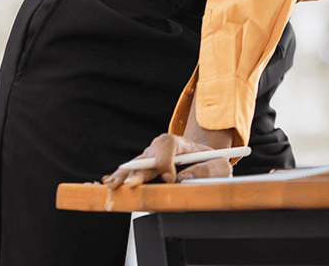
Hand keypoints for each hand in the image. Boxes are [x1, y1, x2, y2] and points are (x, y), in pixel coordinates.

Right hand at [102, 132, 235, 187]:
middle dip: (137, 173)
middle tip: (130, 185)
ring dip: (124, 178)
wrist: (203, 165)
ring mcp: (146, 162)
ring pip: (133, 169)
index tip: (170, 178)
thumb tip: (183, 181)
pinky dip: (120, 182)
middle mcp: (157, 150)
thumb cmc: (211, 164)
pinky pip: (128, 178)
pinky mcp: (141, 177)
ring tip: (113, 186)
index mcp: (177, 143)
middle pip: (145, 159)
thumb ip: (207, 171)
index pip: (166, 145)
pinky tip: (108, 185)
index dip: (165, 161)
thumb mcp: (220, 166)